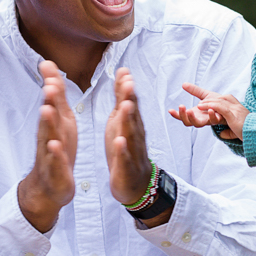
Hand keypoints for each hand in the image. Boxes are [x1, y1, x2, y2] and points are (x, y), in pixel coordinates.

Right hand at [17, 60, 76, 232]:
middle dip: (48, 100)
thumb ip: (55, 93)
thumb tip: (48, 64)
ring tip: (46, 110)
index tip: (49, 67)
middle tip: (48, 85)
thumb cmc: (58, 146)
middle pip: (48, 116)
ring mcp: (50, 153)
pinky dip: (55, 154)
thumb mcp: (59, 118)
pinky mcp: (56, 171)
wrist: (51, 185)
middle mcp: (49, 135)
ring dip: (47, 124)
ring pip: (48, 136)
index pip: (51, 101)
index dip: (52, 85)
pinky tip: (55, 146)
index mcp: (54, 123)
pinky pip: (55, 162)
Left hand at [105, 67, 154, 205]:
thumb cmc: (126, 148)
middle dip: (130, 99)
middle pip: (133, 115)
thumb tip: (124, 73)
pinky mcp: (125, 167)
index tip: (124, 72)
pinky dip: (122, 150)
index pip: (130, 103)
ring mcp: (131, 151)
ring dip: (128, 120)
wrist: (136, 183)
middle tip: (128, 83)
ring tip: (125, 106)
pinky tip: (119, 142)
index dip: (127, 88)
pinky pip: (124, 158)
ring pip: (130, 134)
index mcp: (131, 123)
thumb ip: (122, 97)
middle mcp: (134, 135)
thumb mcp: (121, 119)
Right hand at [170, 83, 248, 139]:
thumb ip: (194, 91)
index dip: (176, 115)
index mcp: (196, 115)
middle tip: (181, 107)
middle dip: (183, 116)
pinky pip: (213, 120)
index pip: (184, 117)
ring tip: (190, 110)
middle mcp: (201, 119)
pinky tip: (209, 108)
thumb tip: (183, 84)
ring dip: (193, 118)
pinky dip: (210, 116)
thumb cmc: (217, 103)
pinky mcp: (218, 120)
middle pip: (188, 122)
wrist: (231, 107)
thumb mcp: (204, 95)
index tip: (170, 110)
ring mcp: (209, 121)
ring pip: (198, 124)